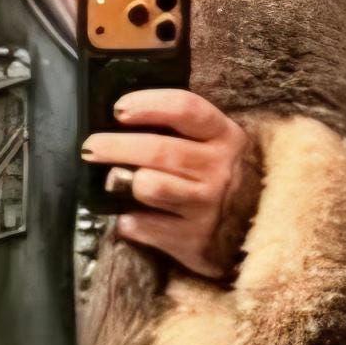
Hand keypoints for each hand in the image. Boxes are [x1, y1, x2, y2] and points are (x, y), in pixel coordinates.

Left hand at [81, 88, 258, 280]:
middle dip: (116, 146)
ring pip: (150, 186)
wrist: (255, 230)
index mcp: (225, 137)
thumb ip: (182, 130)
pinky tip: (131, 215)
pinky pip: (143, 225)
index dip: (149, 104)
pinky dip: (129, 221)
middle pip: (158, 150)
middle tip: (90, 147)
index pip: (186, 109)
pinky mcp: (192, 240)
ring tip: (115, 180)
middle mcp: (218, 170)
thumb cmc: (221, 178)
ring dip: (124, 181)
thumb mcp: (216, 145)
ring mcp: (206, 206)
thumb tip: (122, 118)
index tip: (118, 109)